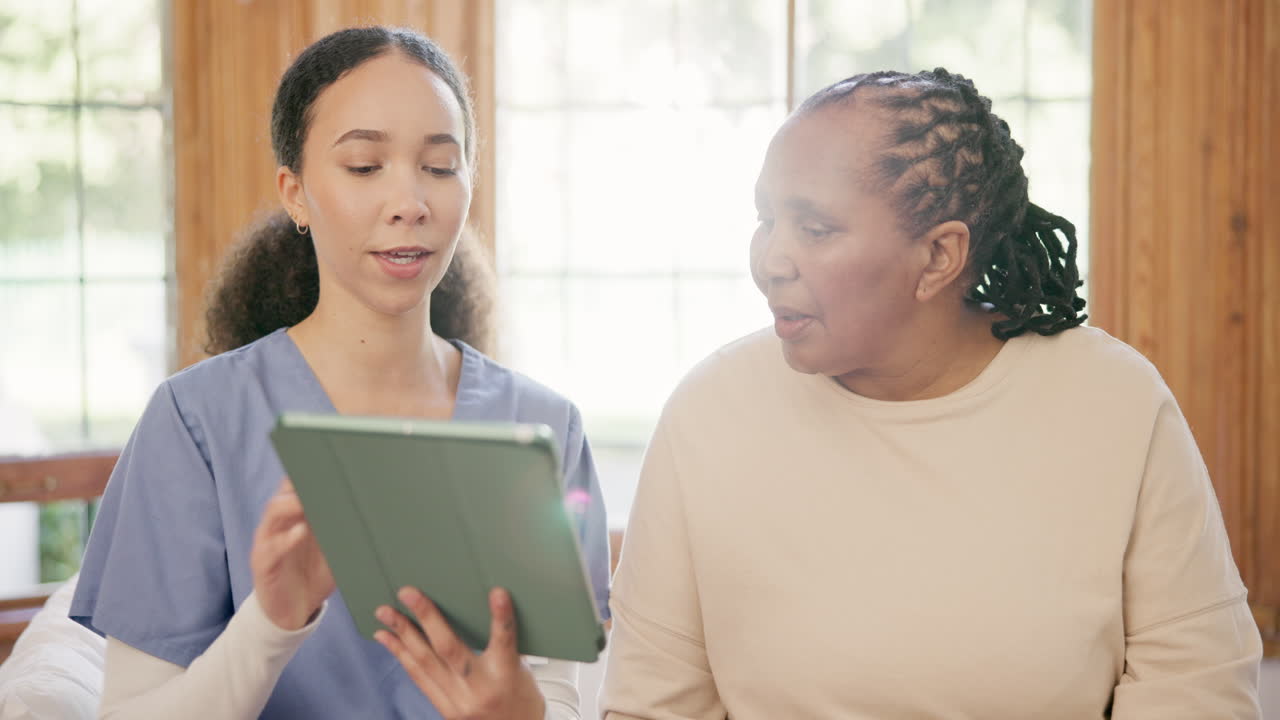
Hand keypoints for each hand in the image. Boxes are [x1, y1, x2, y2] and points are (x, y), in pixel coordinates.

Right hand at [250, 477, 335, 629]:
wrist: (292, 611)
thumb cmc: (315, 576)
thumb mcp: (336, 551)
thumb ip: (347, 532)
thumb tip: (375, 513)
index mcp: (298, 516)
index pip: (300, 486)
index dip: (313, 474)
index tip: (333, 464)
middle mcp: (281, 523)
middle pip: (285, 492)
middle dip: (301, 482)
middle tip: (321, 475)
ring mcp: (269, 541)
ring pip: (274, 513)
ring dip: (292, 504)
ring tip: (308, 500)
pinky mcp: (263, 563)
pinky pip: (271, 547)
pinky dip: (286, 539)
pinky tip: (300, 532)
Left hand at [375, 587, 544, 719]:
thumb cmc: (521, 698)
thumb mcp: (521, 668)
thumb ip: (502, 644)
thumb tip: (482, 611)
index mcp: (506, 675)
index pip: (504, 640)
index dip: (501, 617)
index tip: (497, 593)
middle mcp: (480, 689)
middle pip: (448, 649)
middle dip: (425, 617)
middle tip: (407, 593)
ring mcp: (459, 703)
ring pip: (425, 663)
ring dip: (402, 634)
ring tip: (385, 614)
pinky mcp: (446, 711)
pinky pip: (419, 679)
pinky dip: (402, 656)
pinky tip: (389, 640)